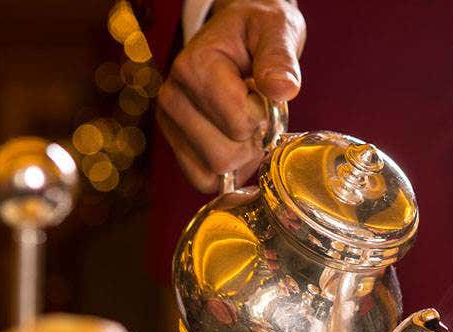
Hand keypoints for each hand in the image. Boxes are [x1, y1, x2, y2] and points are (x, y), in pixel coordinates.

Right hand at [157, 0, 305, 192]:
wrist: (239, 33)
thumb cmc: (258, 31)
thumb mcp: (276, 30)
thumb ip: (280, 58)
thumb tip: (282, 88)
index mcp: (193, 67)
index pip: (240, 125)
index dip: (264, 117)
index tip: (262, 91)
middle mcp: (172, 97)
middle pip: (223, 158)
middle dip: (252, 142)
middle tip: (256, 110)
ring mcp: (170, 122)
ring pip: (214, 173)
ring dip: (242, 156)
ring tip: (245, 120)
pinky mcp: (176, 142)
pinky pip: (203, 180)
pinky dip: (228, 170)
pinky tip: (236, 141)